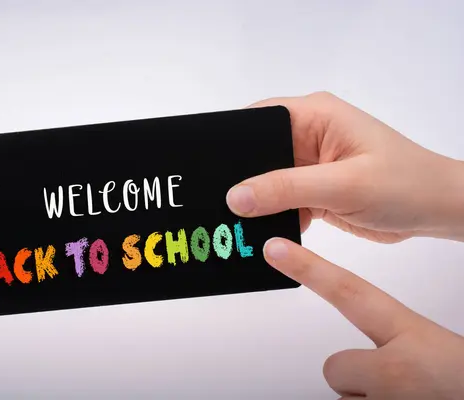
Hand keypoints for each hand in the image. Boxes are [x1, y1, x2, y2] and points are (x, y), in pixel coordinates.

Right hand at [226, 92, 463, 242]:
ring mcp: (310, 165)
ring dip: (257, 202)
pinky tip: (264, 233)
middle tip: (217, 204)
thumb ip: (287, 188)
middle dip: (241, 179)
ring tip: (234, 223)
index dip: (230, 142)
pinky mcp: (314, 190)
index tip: (207, 169)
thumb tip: (236, 196)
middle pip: (257, 154)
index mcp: (315, 116)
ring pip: (266, 182)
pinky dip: (273, 217)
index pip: (257, 120)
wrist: (437, 210)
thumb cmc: (404, 183)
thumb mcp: (342, 184)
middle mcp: (308, 136)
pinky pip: (281, 201)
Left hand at [264, 238, 463, 398]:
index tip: (277, 250)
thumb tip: (370, 354)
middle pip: (335, 367)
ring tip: (407, 395)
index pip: (349, 292)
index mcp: (413, 337)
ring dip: (368, 399)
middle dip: (356, 373)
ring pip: (346, 397)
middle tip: (396, 379)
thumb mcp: (436, 351)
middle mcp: (394, 373)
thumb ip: (400, 344)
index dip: (309, 269)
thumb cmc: (461, 381)